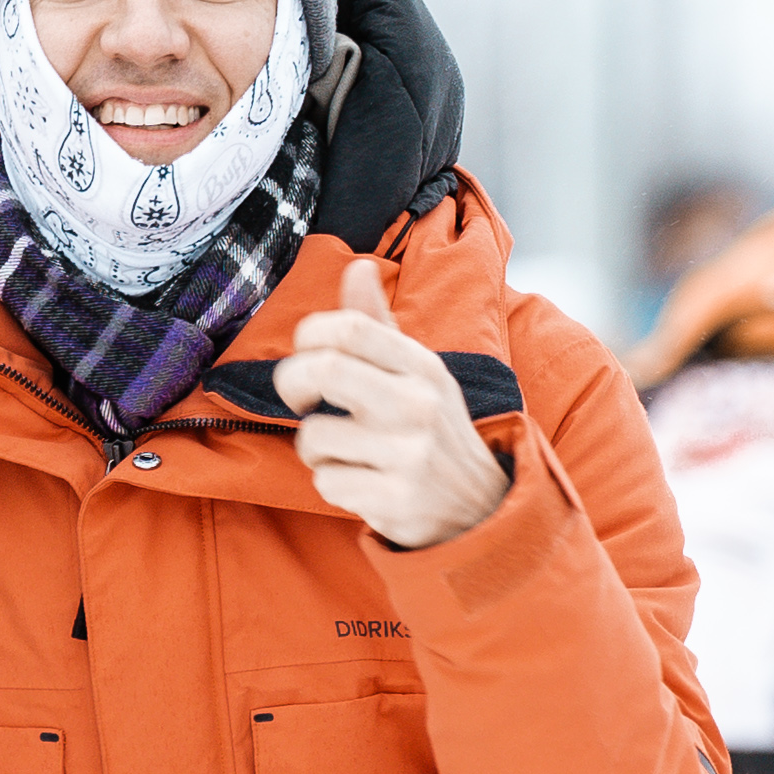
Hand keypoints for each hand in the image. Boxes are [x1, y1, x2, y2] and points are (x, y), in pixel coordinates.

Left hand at [273, 260, 506, 550]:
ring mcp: (408, 453)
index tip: (307, 358)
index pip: (347, 327)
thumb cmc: (432, 429)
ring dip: (315, 449)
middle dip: (291, 384)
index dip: (308, 338)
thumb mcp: (416, 372)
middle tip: (302, 401)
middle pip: (321, 369)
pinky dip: (333, 485)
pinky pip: (325, 483)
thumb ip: (377, 324)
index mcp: (420, 365)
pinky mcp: (396, 498)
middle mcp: (417, 403)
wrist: (481, 506)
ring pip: (313, 437)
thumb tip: (356, 266)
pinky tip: (364, 483)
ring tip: (349, 453)